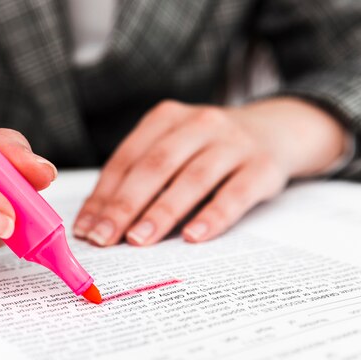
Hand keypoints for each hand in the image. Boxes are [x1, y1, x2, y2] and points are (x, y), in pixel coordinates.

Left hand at [73, 98, 346, 245]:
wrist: (276, 130)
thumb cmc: (208, 149)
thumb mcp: (173, 147)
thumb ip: (140, 177)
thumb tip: (97, 223)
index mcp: (166, 118)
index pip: (126, 160)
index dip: (102, 196)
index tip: (85, 229)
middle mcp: (198, 124)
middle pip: (154, 167)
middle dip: (123, 206)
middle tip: (103, 239)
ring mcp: (233, 143)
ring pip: (191, 179)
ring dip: (161, 212)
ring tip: (138, 240)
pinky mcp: (263, 167)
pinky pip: (235, 194)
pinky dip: (212, 217)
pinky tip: (192, 237)